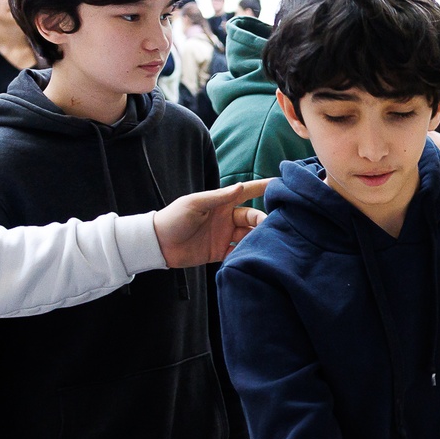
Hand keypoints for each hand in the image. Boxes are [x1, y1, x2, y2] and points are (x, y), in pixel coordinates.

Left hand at [153, 179, 270, 265]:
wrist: (158, 244)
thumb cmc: (174, 218)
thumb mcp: (194, 204)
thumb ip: (218, 197)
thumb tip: (241, 186)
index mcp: (221, 203)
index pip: (247, 192)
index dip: (263, 187)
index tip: (281, 184)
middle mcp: (227, 218)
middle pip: (253, 216)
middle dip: (265, 219)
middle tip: (275, 225)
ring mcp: (225, 236)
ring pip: (250, 235)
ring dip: (259, 237)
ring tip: (270, 240)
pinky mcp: (220, 252)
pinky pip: (239, 252)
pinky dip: (248, 253)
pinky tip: (257, 254)